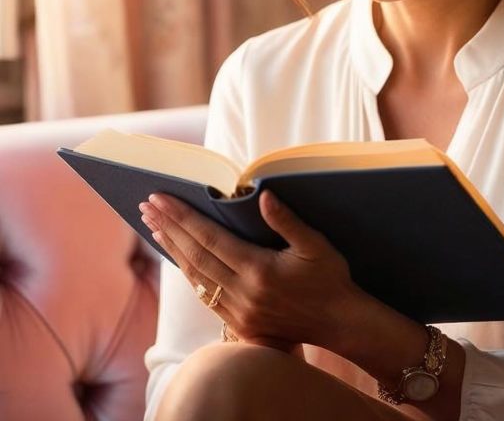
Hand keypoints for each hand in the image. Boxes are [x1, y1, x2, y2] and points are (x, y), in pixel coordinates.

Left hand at [139, 190, 363, 351]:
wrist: (340, 323)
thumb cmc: (330, 279)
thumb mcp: (315, 245)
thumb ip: (287, 220)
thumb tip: (263, 195)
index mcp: (258, 271)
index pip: (209, 238)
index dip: (182, 217)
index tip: (161, 198)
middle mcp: (243, 294)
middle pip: (195, 256)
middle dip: (169, 228)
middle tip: (147, 205)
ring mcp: (239, 312)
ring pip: (195, 277)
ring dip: (172, 250)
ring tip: (154, 226)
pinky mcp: (240, 324)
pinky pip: (205, 294)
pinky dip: (188, 272)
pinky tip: (179, 257)